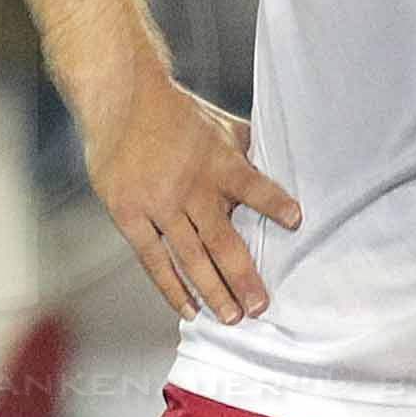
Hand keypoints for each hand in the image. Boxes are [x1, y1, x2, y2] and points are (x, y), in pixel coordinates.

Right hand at [82, 76, 300, 322]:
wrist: (121, 98)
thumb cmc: (175, 113)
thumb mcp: (220, 124)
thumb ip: (247, 150)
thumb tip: (282, 162)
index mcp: (218, 161)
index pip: (251, 185)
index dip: (273, 203)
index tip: (294, 220)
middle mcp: (190, 187)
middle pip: (222, 239)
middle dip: (243, 276)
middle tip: (260, 306)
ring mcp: (158, 204)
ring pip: (190, 257)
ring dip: (213, 291)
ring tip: (232, 317)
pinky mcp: (130, 214)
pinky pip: (153, 259)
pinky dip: (172, 287)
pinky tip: (189, 309)